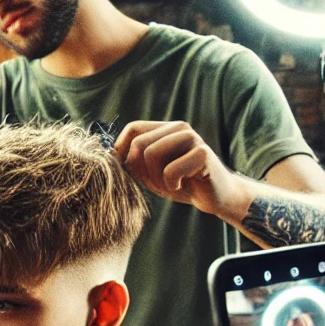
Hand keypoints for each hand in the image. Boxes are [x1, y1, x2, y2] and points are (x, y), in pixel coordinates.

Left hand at [113, 120, 237, 216]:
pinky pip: (170, 170)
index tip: (125, 171)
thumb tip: (108, 156)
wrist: (216, 197)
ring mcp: (191, 138)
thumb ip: (135, 162)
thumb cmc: (182, 184)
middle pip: (139, 144)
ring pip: (152, 154)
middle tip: (156, 184)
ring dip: (156, 179)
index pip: (133, 129)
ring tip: (170, 186)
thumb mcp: (153, 173)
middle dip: (141, 171)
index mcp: (165, 129)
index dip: (121, 150)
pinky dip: (171, 185)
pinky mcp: (202, 153)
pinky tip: (183, 186)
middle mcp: (178, 128)